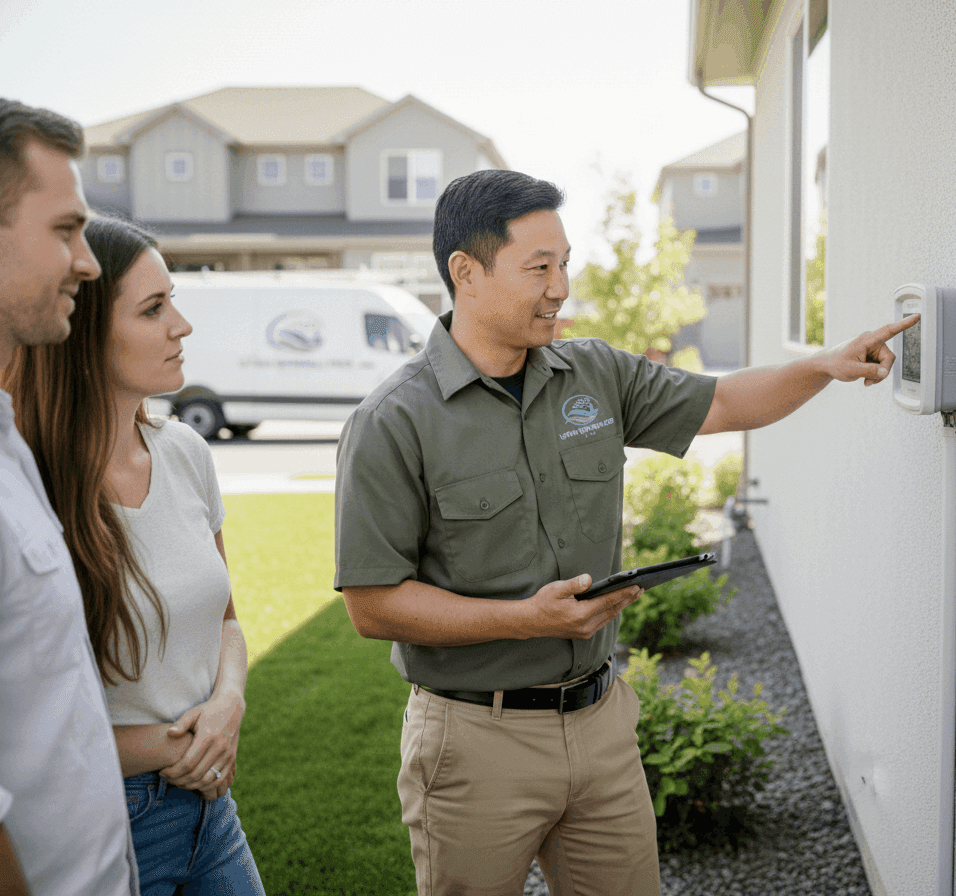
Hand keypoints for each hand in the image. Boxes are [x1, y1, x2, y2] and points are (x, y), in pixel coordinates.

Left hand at [160, 690, 244, 793]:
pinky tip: (194, 782)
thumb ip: (181, 723)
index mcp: (208, 737)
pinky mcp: (232, 759)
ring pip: (208, 780)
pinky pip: (219, 779)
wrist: (232, 708)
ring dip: (191, 785)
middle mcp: (219, 747)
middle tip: (168, 778)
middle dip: (179, 780)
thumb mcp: (194, 713)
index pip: (187, 763)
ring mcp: (227, 754)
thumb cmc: (208, 711)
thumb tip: (170, 733)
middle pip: (196, 774)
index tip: (163, 772)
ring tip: (180, 781)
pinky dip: (206, 786)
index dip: (173, 772)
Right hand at [523, 574, 644, 640]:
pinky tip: (617, 605)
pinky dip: (612, 612)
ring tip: (633, 595)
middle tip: (641, 589)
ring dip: (622, 606)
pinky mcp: (583, 634)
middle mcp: (586, 626)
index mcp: (581, 614)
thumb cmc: (543, 602)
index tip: (636, 586)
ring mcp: (585, 632)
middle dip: (627, 599)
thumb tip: (589, 579)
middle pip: (612, 610)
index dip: (623, 593)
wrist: (531, 622)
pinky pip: (603, 621)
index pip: (608, 602)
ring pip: (609, 617)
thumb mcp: (556, 589)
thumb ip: (575, 584)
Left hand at [823, 314, 918, 386]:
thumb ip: (869, 371)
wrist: (828, 365)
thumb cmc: (837, 363)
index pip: (888, 331)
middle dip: (881, 372)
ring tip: (865, 381)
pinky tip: (866, 379)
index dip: (904, 324)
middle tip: (868, 381)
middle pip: (889, 358)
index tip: (916, 316)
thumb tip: (885, 372)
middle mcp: (873, 342)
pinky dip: (876, 375)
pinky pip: (882, 367)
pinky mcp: (874, 356)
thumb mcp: (852, 370)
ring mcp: (874, 349)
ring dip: (877, 375)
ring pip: (886, 365)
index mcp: (867, 339)